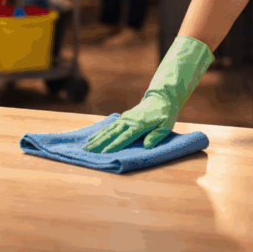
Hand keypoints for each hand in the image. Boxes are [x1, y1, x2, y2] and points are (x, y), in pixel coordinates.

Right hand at [84, 36, 213, 152]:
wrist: (160, 98)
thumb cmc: (165, 113)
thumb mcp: (166, 125)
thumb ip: (156, 135)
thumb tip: (147, 146)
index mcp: (139, 124)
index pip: (125, 137)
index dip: (115, 145)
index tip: (104, 153)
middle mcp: (129, 121)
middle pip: (112, 133)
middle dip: (99, 143)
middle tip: (87, 151)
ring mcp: (124, 119)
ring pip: (108, 130)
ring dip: (97, 138)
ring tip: (86, 146)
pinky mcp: (123, 118)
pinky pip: (110, 126)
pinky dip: (100, 132)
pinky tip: (93, 138)